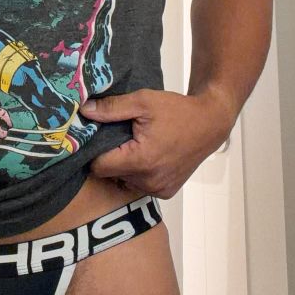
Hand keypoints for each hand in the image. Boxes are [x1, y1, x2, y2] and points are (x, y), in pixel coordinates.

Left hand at [82, 89, 233, 198]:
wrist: (210, 123)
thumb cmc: (177, 111)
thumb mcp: (143, 102)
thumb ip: (111, 108)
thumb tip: (85, 111)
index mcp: (141, 160)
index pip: (99, 167)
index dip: (94, 152)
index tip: (98, 138)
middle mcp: (149, 181)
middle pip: (111, 175)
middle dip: (110, 157)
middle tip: (118, 138)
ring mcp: (159, 189)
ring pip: (124, 181)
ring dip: (124, 167)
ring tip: (134, 145)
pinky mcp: (167, 192)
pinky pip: (140, 185)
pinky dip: (139, 174)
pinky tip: (147, 156)